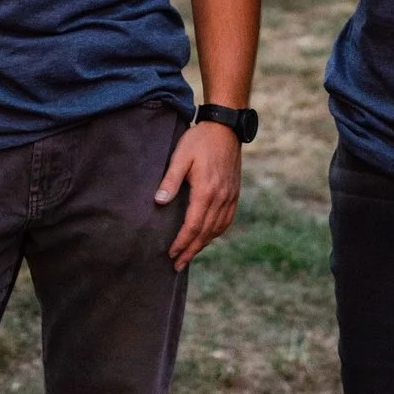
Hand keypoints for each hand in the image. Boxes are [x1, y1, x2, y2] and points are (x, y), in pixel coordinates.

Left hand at [155, 120, 242, 269]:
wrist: (226, 128)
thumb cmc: (199, 140)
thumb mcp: (180, 156)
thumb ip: (170, 180)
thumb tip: (159, 202)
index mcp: (206, 191)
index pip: (193, 225)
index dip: (182, 242)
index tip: (171, 254)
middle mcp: (220, 197)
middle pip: (205, 232)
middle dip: (191, 251)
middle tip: (177, 265)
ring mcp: (230, 196)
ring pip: (217, 229)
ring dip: (203, 244)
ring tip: (190, 255)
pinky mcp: (234, 193)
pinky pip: (227, 220)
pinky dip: (217, 233)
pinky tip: (208, 237)